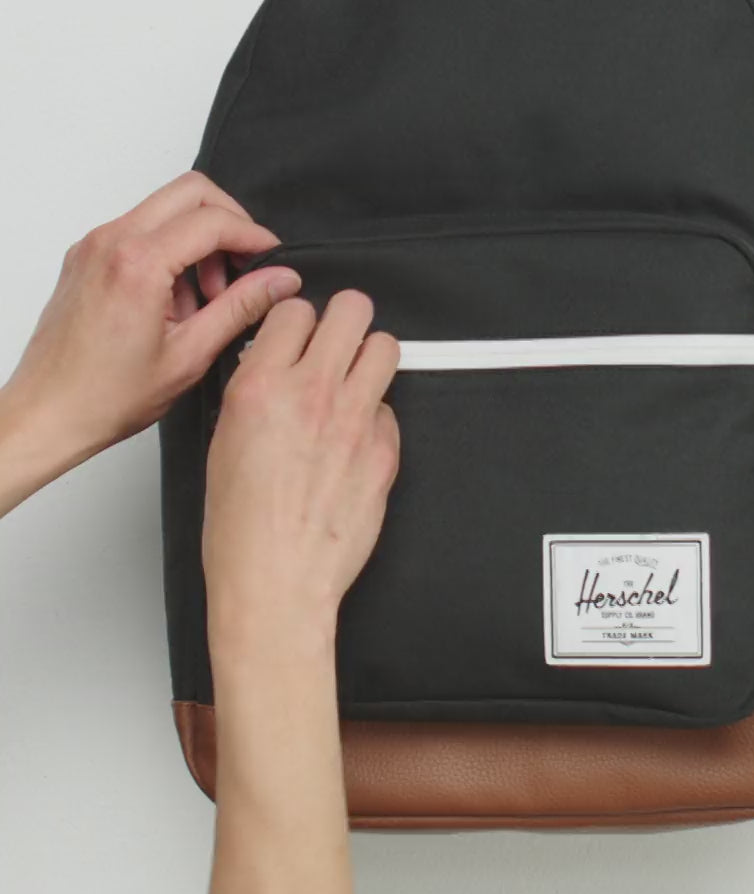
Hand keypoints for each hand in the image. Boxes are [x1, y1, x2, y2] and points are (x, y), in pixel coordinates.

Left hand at [0, 172, 300, 513]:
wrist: (47, 413)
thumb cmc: (104, 396)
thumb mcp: (190, 355)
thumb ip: (241, 308)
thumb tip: (281, 280)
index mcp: (137, 264)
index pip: (212, 220)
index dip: (253, 235)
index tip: (272, 257)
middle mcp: (110, 242)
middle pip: (190, 192)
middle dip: (228, 221)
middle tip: (245, 263)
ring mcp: (94, 245)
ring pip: (165, 207)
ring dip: (198, 237)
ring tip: (209, 294)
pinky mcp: (86, 256)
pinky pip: (140, 228)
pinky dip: (170, 249)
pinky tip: (178, 299)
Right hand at [202, 289, 399, 671]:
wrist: (276, 583)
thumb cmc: (241, 530)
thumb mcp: (223, 443)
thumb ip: (254, 392)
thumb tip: (275, 366)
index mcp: (262, 388)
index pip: (294, 309)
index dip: (298, 320)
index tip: (298, 332)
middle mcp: (313, 395)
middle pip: (353, 310)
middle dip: (345, 320)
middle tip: (338, 339)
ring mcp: (355, 421)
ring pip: (386, 347)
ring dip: (370, 356)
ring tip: (356, 377)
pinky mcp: (385, 451)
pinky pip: (391, 409)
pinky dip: (377, 416)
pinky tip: (356, 438)